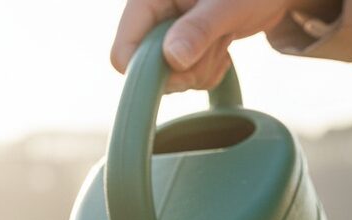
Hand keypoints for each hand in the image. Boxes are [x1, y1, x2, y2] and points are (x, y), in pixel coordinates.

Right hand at [111, 0, 299, 91]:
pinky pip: (184, 79)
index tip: (182, 67)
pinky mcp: (182, 48)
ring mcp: (166, 33)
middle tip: (216, 45)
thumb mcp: (227, 5)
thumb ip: (199, 29)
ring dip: (200, 71)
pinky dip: (206, 74)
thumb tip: (172, 60)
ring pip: (168, 78)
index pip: (124, 52)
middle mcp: (152, 16)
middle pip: (147, 71)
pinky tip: (222, 51)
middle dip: (185, 70)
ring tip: (222, 40)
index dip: (148, 71)